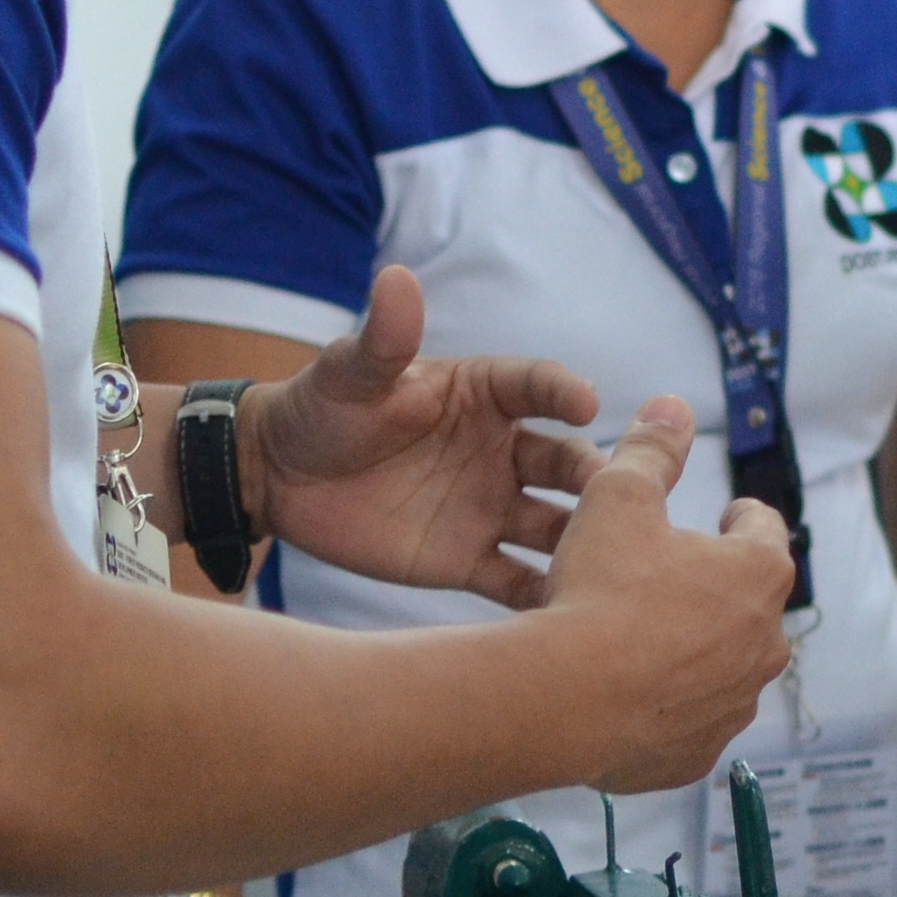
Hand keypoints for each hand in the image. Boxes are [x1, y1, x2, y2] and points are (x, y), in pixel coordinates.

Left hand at [250, 267, 621, 602]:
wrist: (278, 477)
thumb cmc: (321, 408)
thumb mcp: (350, 373)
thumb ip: (383, 337)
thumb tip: (396, 277)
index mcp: (485, 395)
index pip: (538, 387)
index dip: (563, 392)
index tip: (587, 403)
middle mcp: (502, 451)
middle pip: (564, 463)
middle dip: (596, 478)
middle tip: (619, 495)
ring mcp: (489, 507)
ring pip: (555, 524)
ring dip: (584, 542)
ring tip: (610, 565)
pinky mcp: (466, 560)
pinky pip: (515, 580)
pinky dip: (543, 598)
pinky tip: (568, 618)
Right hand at [538, 423, 803, 792]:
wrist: (562, 699)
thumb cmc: (597, 592)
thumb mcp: (617, 500)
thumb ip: (650, 452)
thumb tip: (673, 409)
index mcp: (758, 572)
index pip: (763, 527)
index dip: (737, 516)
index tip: (718, 516)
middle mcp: (764, 641)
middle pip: (746, 601)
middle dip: (711, 587)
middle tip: (663, 579)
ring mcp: (736, 702)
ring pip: (722, 664)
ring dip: (692, 649)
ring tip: (639, 639)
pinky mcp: (701, 751)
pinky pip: (692, 719)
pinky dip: (668, 704)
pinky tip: (628, 693)